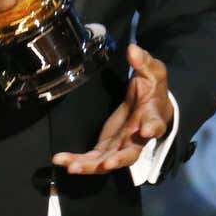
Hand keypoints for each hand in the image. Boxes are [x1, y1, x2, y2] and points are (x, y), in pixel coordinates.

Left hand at [52, 44, 174, 174]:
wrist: (152, 107)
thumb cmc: (153, 90)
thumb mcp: (152, 72)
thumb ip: (143, 62)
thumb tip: (133, 49)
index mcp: (152, 117)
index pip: (155, 124)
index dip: (152, 128)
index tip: (146, 130)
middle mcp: (137, 137)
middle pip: (131, 153)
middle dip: (119, 159)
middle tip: (107, 164)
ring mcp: (121, 145)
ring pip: (107, 161)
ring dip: (90, 166)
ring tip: (71, 166)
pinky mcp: (106, 147)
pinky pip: (92, 158)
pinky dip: (77, 161)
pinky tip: (60, 160)